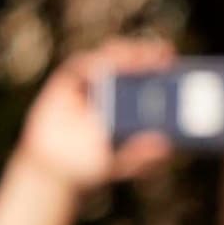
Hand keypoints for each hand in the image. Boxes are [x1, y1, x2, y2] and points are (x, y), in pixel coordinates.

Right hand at [12, 39, 177, 190]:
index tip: (171, 61)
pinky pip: (77, 67)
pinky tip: (101, 68)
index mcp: (128, 102)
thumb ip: (141, 156)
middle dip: (144, 53)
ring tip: (134, 56)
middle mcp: (108, 89)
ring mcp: (86, 86)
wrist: (52, 172)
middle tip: (160, 54)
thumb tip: (165, 146)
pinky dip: (90, 63)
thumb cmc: (88, 165)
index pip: (146, 75)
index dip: (158, 64)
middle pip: (129, 61)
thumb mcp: (121, 163)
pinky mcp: (63, 86)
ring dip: (121, 53)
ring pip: (106, 58)